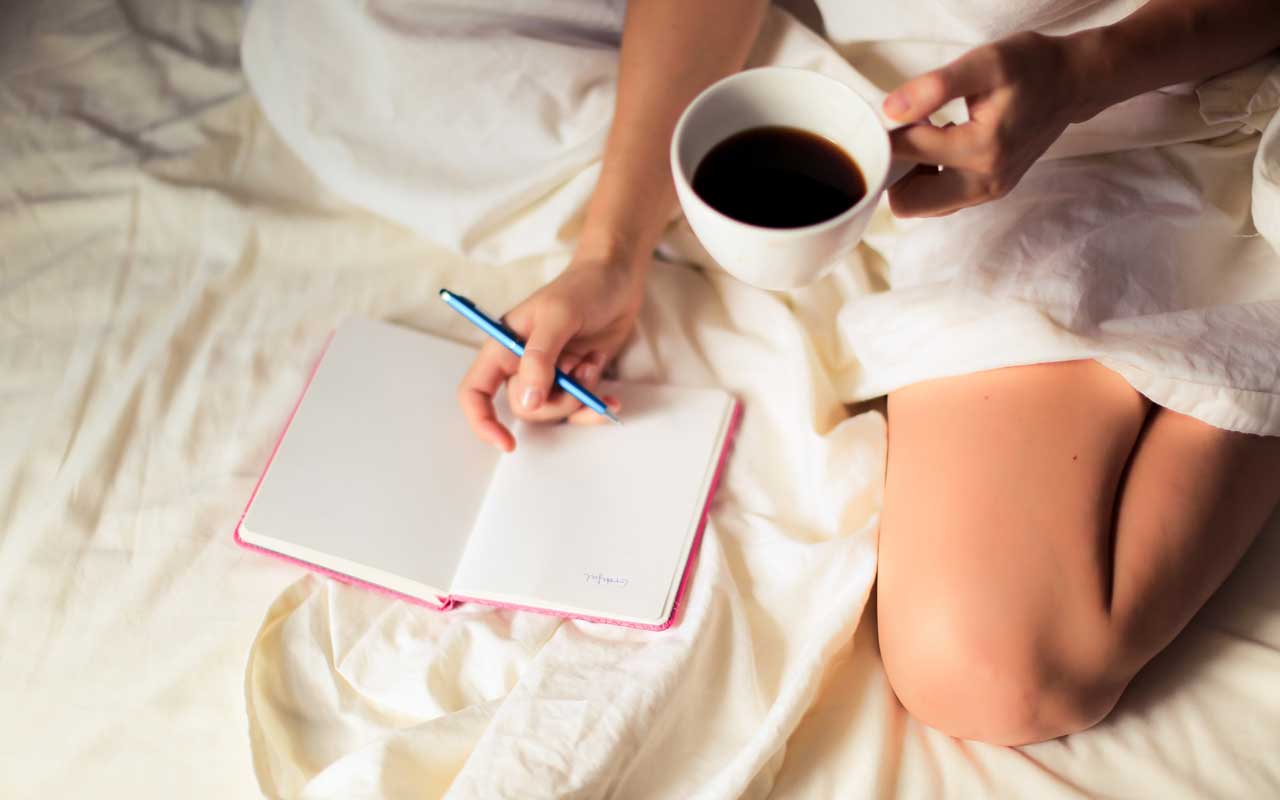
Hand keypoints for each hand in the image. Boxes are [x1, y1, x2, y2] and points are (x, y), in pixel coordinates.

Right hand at [457, 257, 643, 450]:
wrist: (619, 279)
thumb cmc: (583, 287)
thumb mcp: (559, 316)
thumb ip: (540, 357)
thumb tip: (529, 401)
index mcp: (504, 346)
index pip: (475, 391)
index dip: (482, 420)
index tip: (506, 442)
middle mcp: (522, 364)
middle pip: (525, 408)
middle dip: (557, 400)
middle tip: (579, 372)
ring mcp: (551, 374)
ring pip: (554, 412)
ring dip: (580, 397)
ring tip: (593, 363)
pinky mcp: (576, 380)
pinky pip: (578, 410)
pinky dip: (595, 407)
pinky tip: (610, 398)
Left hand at [883, 32, 1082, 216]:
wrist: (1073, 82)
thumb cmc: (1031, 66)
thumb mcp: (984, 63)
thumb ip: (935, 87)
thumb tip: (890, 111)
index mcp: (980, 150)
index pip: (905, 153)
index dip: (888, 132)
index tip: (893, 112)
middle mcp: (984, 182)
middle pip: (907, 203)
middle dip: (895, 170)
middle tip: (908, 132)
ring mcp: (988, 192)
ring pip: (922, 205)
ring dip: (912, 177)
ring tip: (926, 136)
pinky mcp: (989, 191)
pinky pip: (941, 200)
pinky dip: (929, 179)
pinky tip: (939, 146)